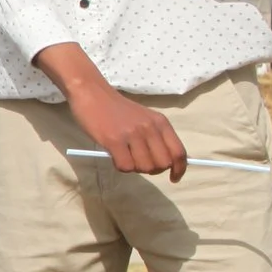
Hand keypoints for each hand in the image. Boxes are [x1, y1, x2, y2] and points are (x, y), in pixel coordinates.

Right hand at [63, 78, 187, 178]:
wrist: (92, 93)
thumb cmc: (116, 109)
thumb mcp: (144, 118)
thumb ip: (156, 137)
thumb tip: (164, 162)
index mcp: (160, 122)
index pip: (178, 152)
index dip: (179, 169)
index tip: (174, 178)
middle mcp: (150, 128)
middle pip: (163, 163)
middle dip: (153, 170)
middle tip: (140, 164)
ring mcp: (132, 134)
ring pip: (145, 167)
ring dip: (135, 168)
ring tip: (125, 157)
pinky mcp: (114, 140)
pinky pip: (126, 166)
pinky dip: (121, 167)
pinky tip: (115, 157)